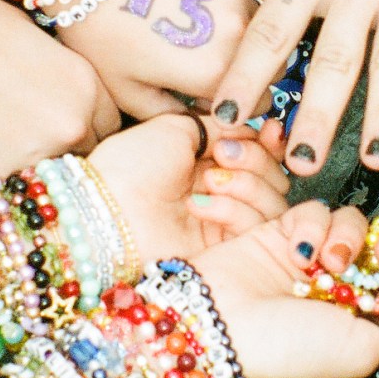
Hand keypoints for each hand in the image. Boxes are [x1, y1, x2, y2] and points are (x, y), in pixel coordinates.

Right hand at [0, 0, 118, 182]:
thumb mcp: (33, 36)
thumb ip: (60, 72)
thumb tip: (60, 94)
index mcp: (85, 85)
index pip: (109, 124)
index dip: (86, 122)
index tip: (67, 123)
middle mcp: (70, 125)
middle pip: (87, 154)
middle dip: (65, 148)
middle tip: (31, 136)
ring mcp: (34, 157)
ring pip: (52, 178)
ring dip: (35, 168)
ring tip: (1, 145)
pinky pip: (10, 189)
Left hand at [65, 0, 252, 116]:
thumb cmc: (99, 34)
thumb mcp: (129, 94)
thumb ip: (177, 117)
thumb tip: (204, 121)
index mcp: (215, 71)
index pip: (261, 99)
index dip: (239, 99)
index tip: (216, 89)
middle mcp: (236, 29)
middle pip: (266, 57)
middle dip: (243, 61)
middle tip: (202, 53)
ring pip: (256, 17)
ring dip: (234, 23)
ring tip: (188, 17)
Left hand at [89, 113, 289, 260]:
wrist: (104, 210)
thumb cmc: (129, 166)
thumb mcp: (176, 128)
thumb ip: (221, 126)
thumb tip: (254, 126)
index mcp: (208, 162)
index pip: (260, 153)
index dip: (269, 142)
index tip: (270, 130)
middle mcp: (221, 192)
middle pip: (274, 179)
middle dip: (256, 160)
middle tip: (224, 155)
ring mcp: (223, 223)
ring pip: (272, 205)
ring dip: (247, 184)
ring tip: (210, 179)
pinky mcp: (222, 252)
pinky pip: (254, 230)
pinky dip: (233, 210)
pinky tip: (200, 204)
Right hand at [197, 201, 378, 377]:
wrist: (217, 329)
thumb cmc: (285, 352)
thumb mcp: (361, 351)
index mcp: (358, 327)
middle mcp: (336, 293)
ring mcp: (309, 263)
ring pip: (353, 226)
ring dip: (349, 238)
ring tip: (329, 261)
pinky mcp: (281, 235)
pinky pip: (315, 212)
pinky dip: (314, 226)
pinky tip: (300, 250)